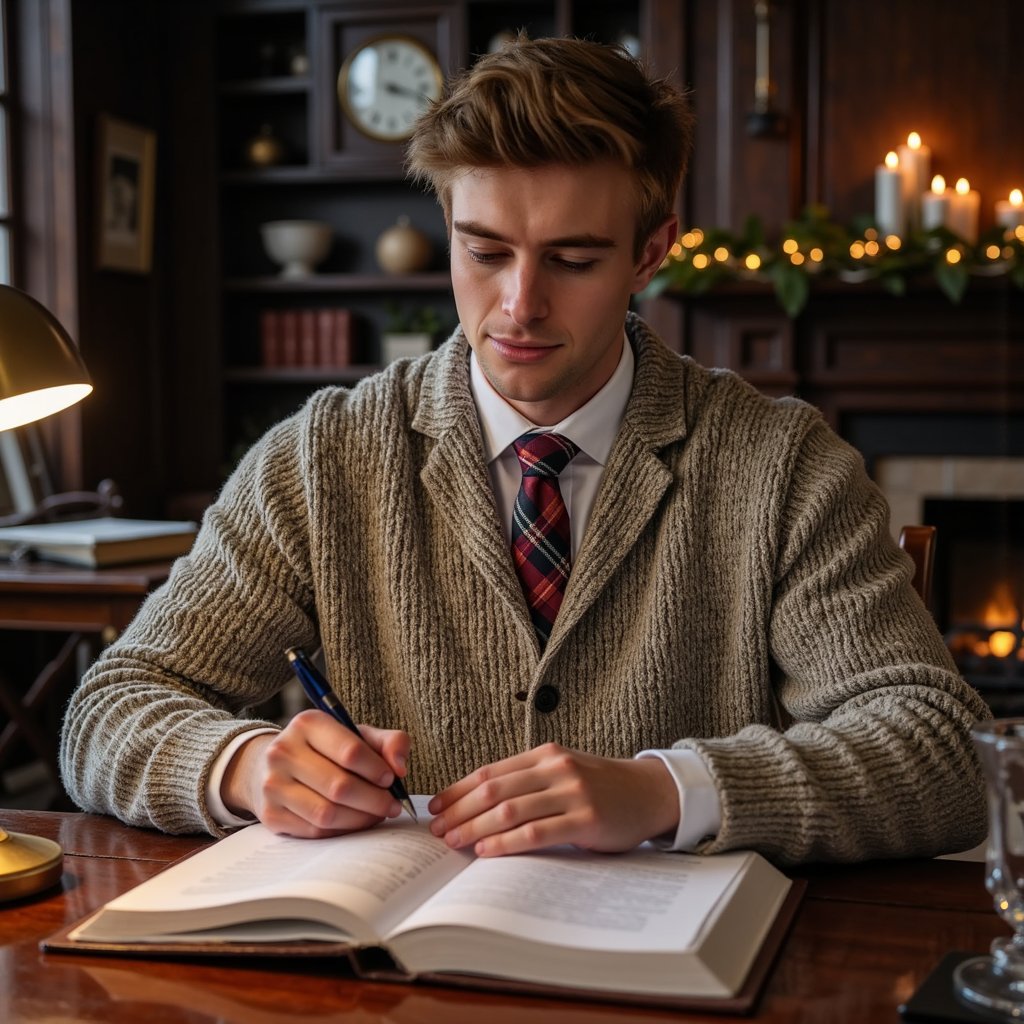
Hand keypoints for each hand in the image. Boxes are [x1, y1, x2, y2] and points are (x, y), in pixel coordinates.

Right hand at [221, 710, 410, 837]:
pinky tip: (354, 822)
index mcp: (308, 724)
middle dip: (374, 800)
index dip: (377, 770)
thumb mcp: (358, 735)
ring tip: (377, 815)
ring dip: (360, 819)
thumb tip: (400, 767)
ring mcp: (273, 785)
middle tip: (392, 805)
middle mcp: (283, 752)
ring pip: (327, 813)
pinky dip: (342, 831)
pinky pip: (315, 831)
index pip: (351, 751)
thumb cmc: (327, 749)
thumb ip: (389, 742)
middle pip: (340, 786)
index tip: (392, 779)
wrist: (274, 766)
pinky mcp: (270, 815)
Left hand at [427, 743, 679, 856]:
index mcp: (545, 755)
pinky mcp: (587, 820)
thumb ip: (528, 783)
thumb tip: (476, 805)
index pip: (490, 772)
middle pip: (494, 790)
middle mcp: (556, 768)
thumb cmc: (600, 787)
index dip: (458, 790)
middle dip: (459, 810)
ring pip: (511, 810)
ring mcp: (572, 792)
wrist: (650, 792)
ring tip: (453, 842)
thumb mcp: (562, 773)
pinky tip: (487, 851)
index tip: (434, 807)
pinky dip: (506, 842)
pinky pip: (537, 832)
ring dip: (475, 827)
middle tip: (436, 830)